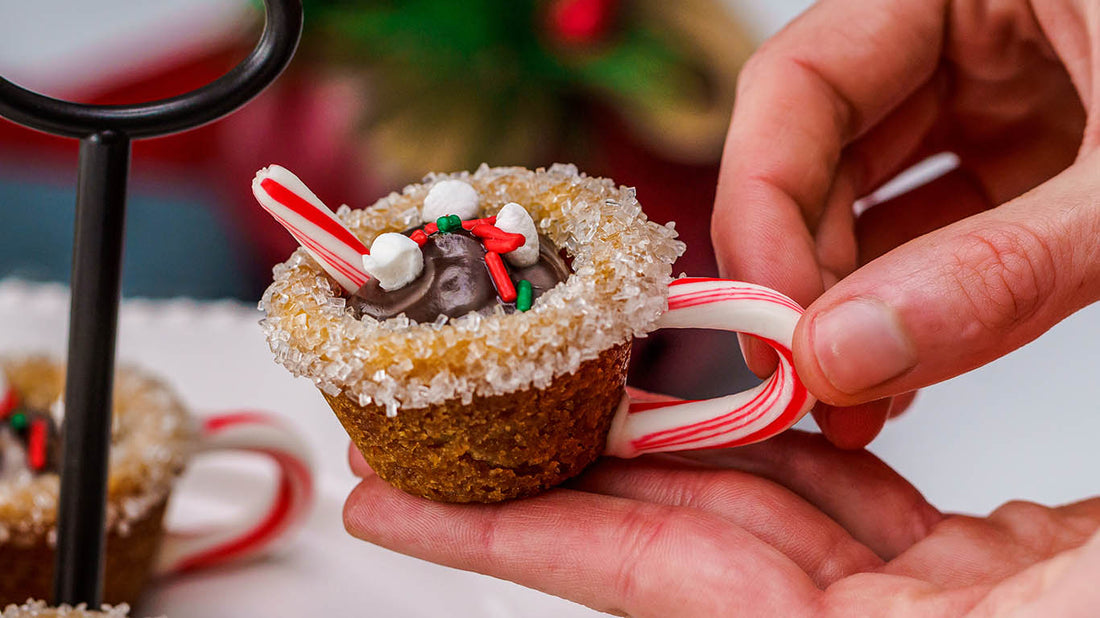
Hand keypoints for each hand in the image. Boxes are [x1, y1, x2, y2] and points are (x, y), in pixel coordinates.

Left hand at [344, 433, 1099, 616]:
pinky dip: (772, 419)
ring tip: (558, 369)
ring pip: (747, 486)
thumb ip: (915, 601)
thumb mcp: (1043, 606)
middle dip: (555, 464)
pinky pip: (832, 476)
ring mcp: (909, 594)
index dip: (504, 540)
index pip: (639, 584)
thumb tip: (760, 597)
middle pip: (672, 524)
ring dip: (656, 423)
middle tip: (445, 407)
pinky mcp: (959, 557)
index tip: (390, 507)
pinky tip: (720, 372)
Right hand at [713, 0, 1099, 447]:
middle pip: (820, 150)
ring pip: (872, 198)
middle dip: (807, 275)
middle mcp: (964, 31)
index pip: (799, 83)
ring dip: (854, 303)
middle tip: (806, 382)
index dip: (763, 207)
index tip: (775, 328)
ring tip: (852, 397)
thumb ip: (1006, 265)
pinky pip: (941, 225)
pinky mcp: (1032, 152)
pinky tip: (900, 370)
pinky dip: (916, 302)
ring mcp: (998, 93)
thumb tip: (851, 356)